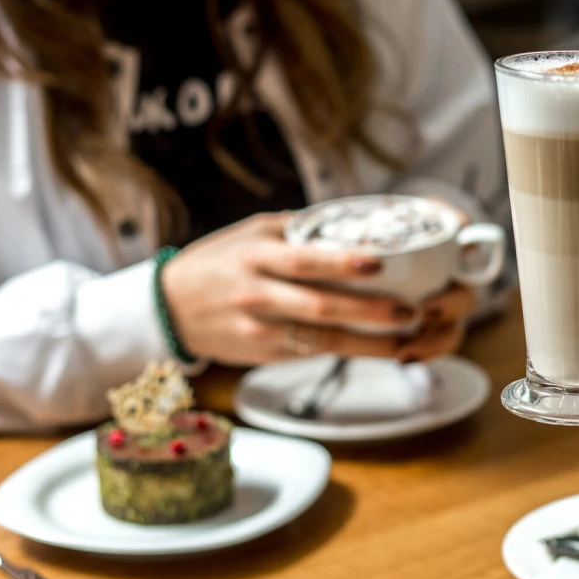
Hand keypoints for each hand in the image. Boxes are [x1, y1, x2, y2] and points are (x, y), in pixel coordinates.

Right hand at [159, 212, 471, 364]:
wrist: (168, 310)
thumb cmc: (216, 263)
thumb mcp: (249, 233)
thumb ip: (296, 229)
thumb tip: (350, 222)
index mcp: (255, 257)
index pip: (303, 261)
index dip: (341, 264)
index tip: (377, 264)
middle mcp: (257, 296)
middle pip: (320, 308)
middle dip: (369, 312)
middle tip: (409, 310)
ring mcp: (260, 331)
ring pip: (322, 341)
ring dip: (368, 343)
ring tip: (406, 337)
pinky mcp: (264, 355)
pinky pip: (313, 354)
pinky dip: (347, 351)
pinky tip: (377, 348)